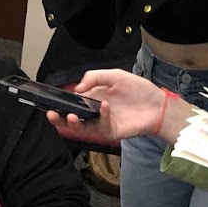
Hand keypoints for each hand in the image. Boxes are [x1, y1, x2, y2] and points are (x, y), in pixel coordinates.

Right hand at [46, 69, 180, 142]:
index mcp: (91, 97)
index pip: (71, 102)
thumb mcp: (115, 75)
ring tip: (69, 116)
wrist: (157, 104)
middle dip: (59, 118)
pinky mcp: (111, 131)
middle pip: (71, 118)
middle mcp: (93, 112)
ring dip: (73, 123)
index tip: (51, 101)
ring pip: (81, 127)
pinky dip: (101, 117)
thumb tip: (77, 88)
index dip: (60, 102)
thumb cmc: (137, 89)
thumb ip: (94, 77)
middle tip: (51, 114)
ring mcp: (101, 122)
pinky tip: (104, 107)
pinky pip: (101, 127)